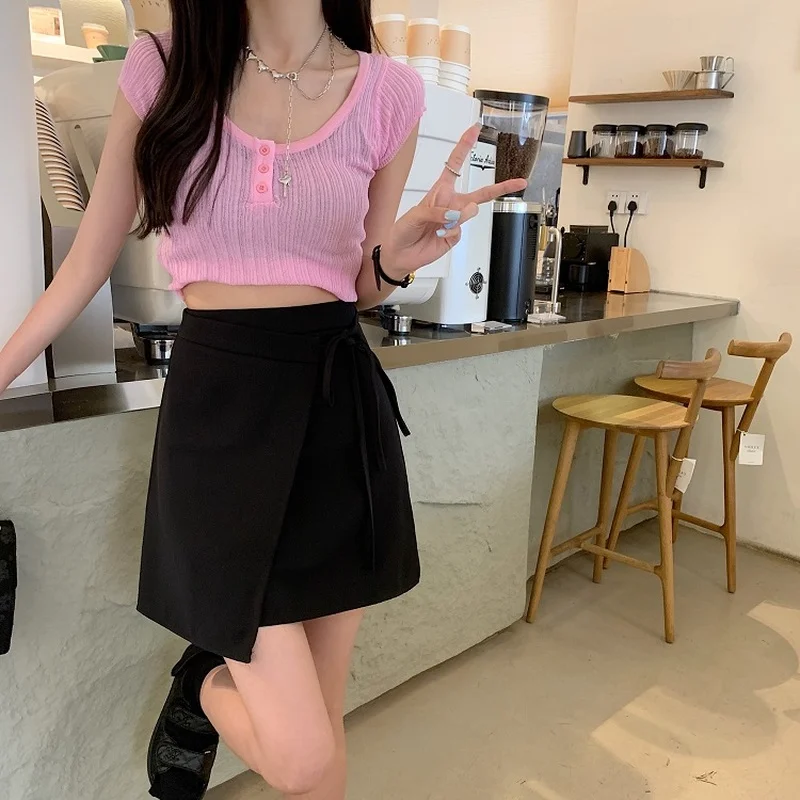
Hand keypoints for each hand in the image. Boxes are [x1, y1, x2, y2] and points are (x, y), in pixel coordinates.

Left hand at [382, 124, 526, 277]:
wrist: (401, 254)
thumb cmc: (403, 230)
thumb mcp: (416, 214)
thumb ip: (436, 211)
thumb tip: (455, 214)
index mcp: (440, 190)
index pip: (455, 165)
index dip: (464, 146)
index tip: (474, 130)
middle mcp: (451, 203)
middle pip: (481, 192)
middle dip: (501, 187)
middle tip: (519, 182)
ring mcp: (455, 220)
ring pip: (470, 212)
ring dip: (458, 217)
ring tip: (440, 225)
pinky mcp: (455, 235)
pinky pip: (460, 230)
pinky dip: (449, 232)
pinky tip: (439, 235)